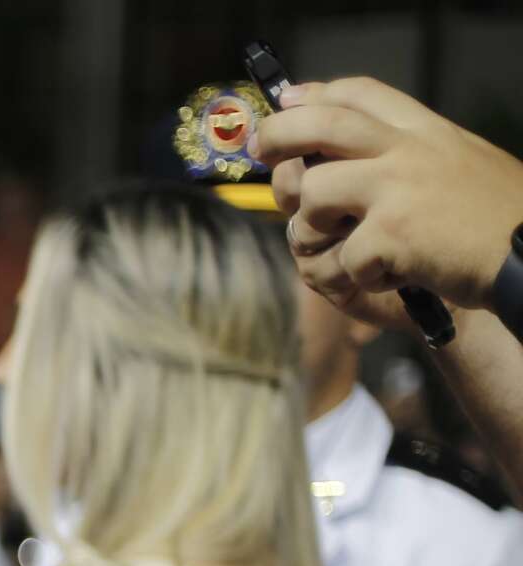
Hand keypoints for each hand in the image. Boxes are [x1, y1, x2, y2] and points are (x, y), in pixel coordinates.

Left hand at [258, 77, 522, 310]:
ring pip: (312, 195)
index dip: (315, 97)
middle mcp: (407, 150)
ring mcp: (397, 188)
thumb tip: (345, 157)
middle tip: (262, 153)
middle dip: (278, 136)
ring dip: (312, 234)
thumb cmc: (496, 220)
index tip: (287, 103)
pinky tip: (388, 280)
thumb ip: (409, 156)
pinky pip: (338, 259)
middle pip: (321, 125)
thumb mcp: (459, 164)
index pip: (361, 94)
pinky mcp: (390, 232)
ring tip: (344, 253)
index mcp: (426, 132)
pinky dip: (354, 280)